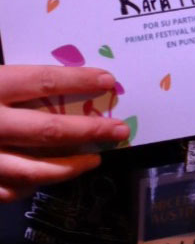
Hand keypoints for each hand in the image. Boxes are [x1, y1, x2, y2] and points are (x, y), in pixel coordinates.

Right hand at [0, 65, 128, 202]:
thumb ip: (11, 75)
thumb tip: (53, 70)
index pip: (44, 81)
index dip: (78, 80)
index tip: (108, 80)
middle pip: (48, 130)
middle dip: (89, 131)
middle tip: (118, 131)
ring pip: (32, 169)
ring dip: (68, 167)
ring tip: (94, 161)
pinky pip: (6, 190)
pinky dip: (30, 186)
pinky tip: (47, 179)